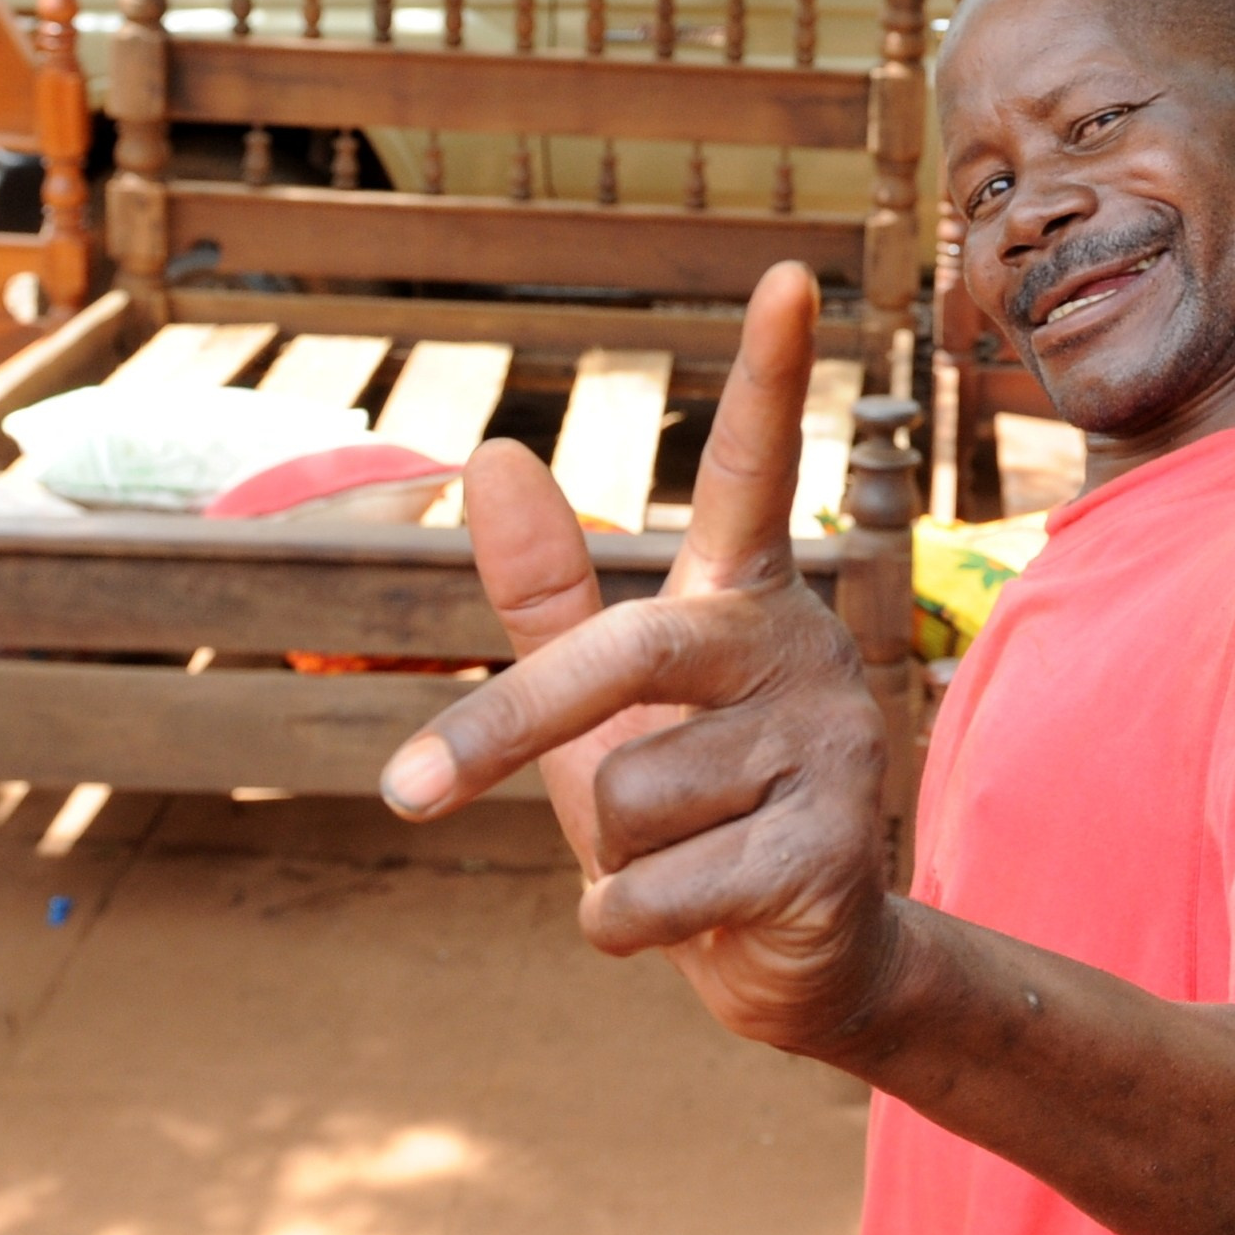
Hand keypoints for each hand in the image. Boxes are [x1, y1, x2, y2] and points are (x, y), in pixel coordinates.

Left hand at [380, 262, 895, 1051]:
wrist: (788, 958)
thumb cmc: (682, 808)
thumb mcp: (600, 705)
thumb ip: (548, 592)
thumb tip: (495, 454)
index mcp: (741, 600)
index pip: (749, 475)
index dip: (763, 378)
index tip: (781, 276)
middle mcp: (796, 650)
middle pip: (620, 653)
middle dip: (502, 731)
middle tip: (403, 795)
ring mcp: (827, 747)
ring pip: (627, 791)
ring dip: (608, 853)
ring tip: (674, 860)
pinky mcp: (832, 849)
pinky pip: (653, 886)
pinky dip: (623, 921)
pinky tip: (686, 916)